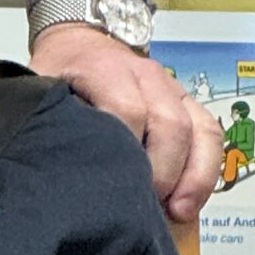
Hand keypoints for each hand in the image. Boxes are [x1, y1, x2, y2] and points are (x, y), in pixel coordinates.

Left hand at [28, 23, 221, 222]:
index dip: (124, 150)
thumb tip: (45, 166)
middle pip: (169, 122)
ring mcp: (172, 89)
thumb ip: (48, 117)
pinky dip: (207, 170)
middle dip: (162, 170)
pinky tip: (192, 200)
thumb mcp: (43, 86)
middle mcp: (146, 75)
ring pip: (198, 129)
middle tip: (144, 205)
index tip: (112, 185)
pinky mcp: (189, 104)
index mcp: (105, 68)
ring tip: (177, 211)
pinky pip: (211, 134)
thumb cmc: (63, 73)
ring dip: (192, 175)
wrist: (83, 43)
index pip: (127, 109)